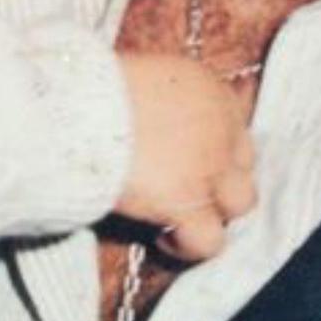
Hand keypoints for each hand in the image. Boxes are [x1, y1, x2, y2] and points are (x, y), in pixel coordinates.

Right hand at [114, 51, 255, 261]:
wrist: (78, 110)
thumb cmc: (96, 85)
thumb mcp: (145, 75)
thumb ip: (168, 98)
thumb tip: (161, 117)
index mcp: (208, 88)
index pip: (234, 123)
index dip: (215, 145)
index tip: (187, 154)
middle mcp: (220, 126)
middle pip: (242, 162)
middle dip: (219, 176)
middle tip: (185, 185)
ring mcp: (209, 168)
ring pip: (240, 202)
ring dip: (215, 209)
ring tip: (182, 215)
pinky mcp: (188, 204)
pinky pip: (210, 240)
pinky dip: (189, 244)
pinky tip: (164, 238)